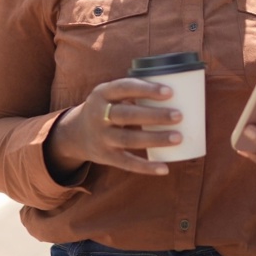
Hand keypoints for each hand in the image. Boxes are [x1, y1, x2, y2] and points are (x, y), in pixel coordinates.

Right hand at [45, 78, 182, 178]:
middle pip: (127, 115)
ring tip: (178, 137)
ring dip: (155, 139)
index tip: (170, 92)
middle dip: (154, 115)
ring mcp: (101, 137)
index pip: (124, 88)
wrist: (76, 133)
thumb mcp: (111, 95)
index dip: (146, 89)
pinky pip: (127, 163)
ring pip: (129, 139)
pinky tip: (164, 168)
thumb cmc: (107, 108)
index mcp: (102, 93)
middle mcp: (98, 115)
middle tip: (179, 115)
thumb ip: (134, 93)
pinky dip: (146, 167)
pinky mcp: (105, 156)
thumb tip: (179, 92)